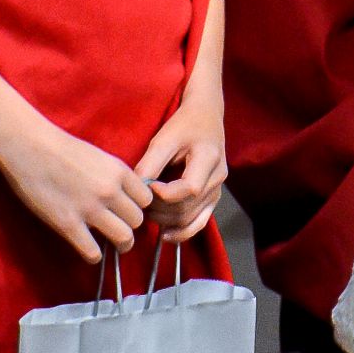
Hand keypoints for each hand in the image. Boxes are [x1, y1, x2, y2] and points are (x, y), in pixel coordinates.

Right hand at [0, 117, 153, 262]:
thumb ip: (115, 177)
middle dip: (130, 225)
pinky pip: (93, 252)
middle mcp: (109, 191)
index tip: (128, 210)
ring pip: (124, 237)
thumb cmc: (60, 148)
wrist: (28, 146)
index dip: (138, 206)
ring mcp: (89, 208)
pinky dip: (94, 255)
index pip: (146, 199)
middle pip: (137, 220)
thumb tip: (126, 197)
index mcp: (119, 172)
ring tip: (112, 243)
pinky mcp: (67, 224)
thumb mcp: (99, 157)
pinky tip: (90, 250)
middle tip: (119, 227)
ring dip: (120, 244)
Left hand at [135, 97, 228, 243]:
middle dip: (160, 209)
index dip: (164, 194)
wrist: (206, 117)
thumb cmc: (184, 125)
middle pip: (188, 207)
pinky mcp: (213, 198)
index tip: (147, 188)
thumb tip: (135, 190)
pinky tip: (166, 234)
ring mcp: (217, 191)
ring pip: (191, 218)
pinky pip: (200, 222)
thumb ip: (150, 164)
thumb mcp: (164, 138)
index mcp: (209, 159)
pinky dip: (183, 232)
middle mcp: (218, 178)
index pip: (189, 189)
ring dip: (166, 220)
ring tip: (146, 213)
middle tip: (139, 202)